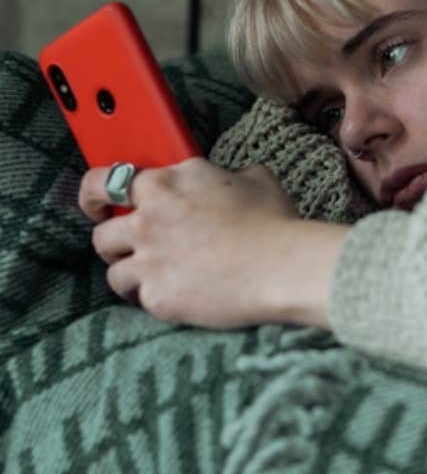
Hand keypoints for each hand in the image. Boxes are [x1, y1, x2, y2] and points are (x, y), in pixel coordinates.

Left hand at [79, 158, 347, 329]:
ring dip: (131, 273)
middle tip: (132, 247)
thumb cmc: (273, 221)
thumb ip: (227, 174)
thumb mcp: (255, 178)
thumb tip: (227, 179)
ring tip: (157, 276)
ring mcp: (148, 259)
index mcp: (167, 183)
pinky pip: (138, 299)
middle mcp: (149, 218)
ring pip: (113, 270)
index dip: (97, 193)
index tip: (99, 204)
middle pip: (102, 232)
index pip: (107, 180)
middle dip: (115, 241)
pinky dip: (153, 298)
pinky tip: (178, 295)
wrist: (282, 267)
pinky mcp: (155, 295)